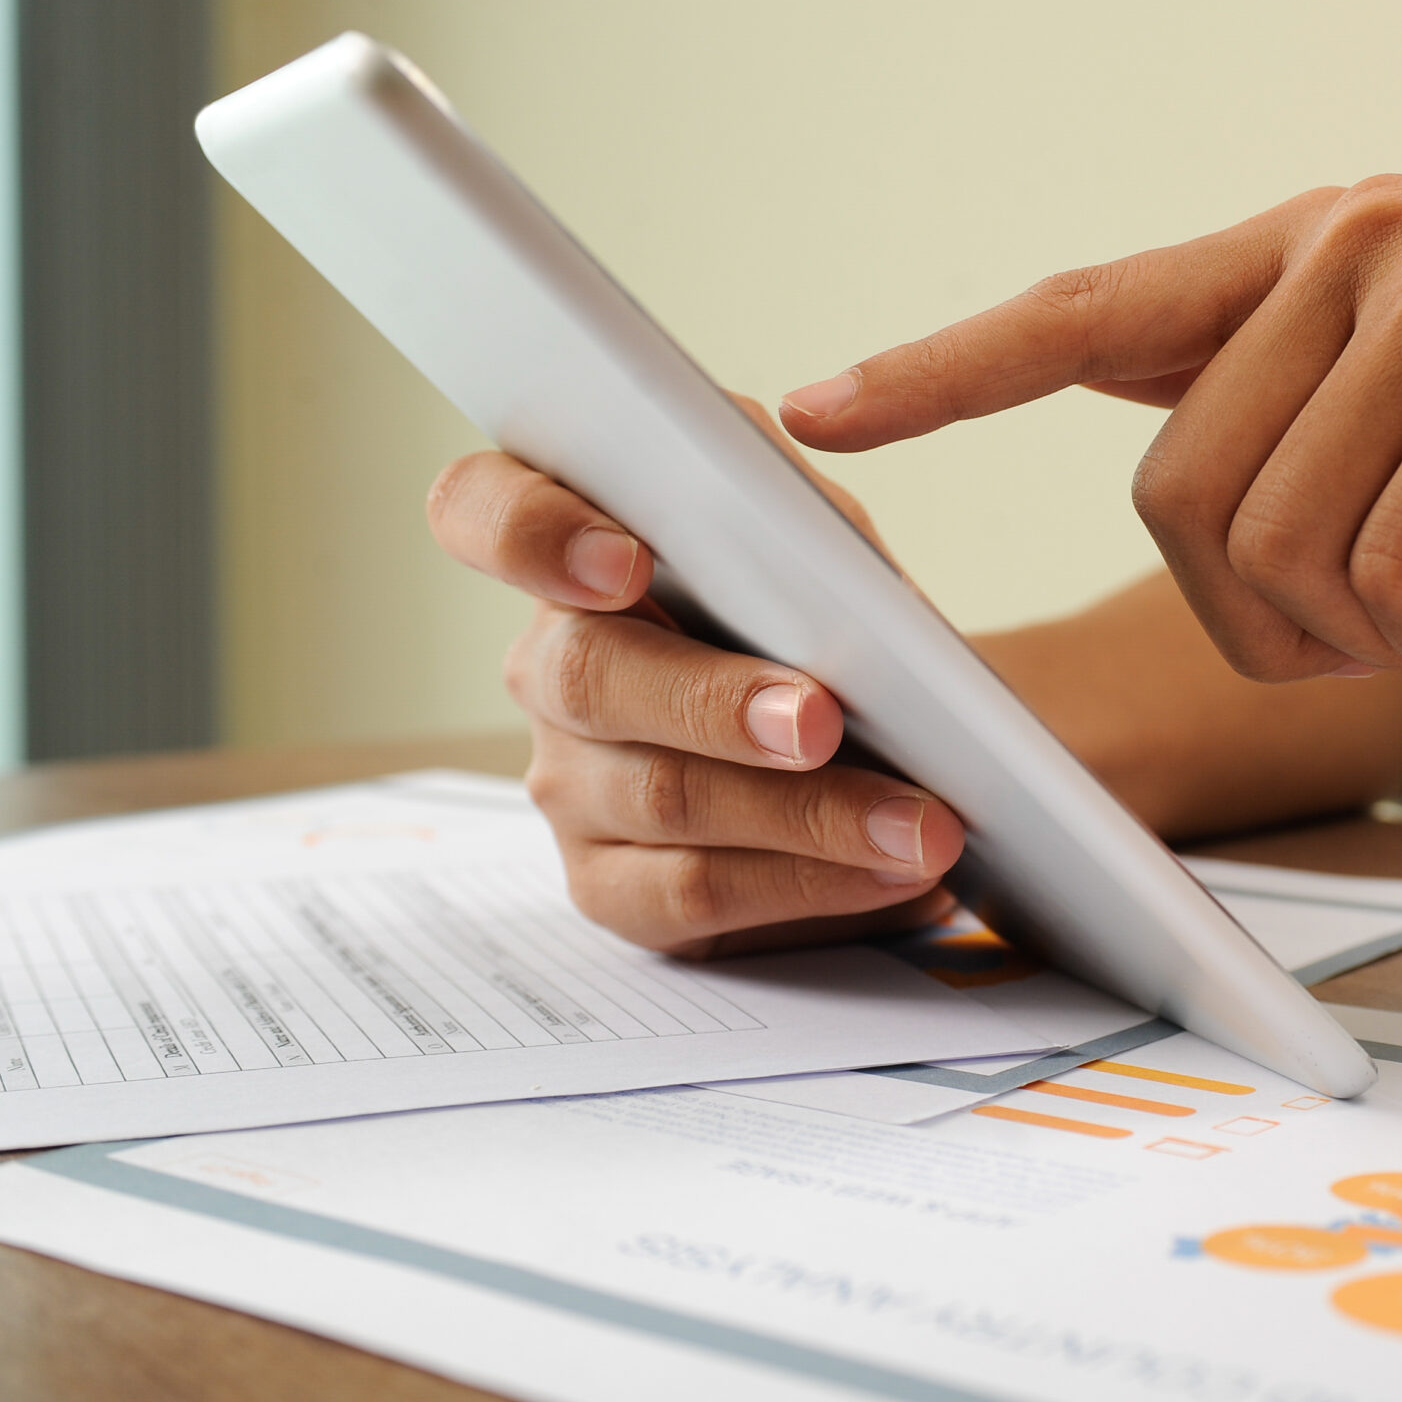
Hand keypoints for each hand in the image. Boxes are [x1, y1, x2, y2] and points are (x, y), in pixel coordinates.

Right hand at [424, 419, 964, 956]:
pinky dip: (811, 882)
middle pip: (589, 676)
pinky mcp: (610, 883)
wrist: (876, 724)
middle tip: (820, 722)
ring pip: (664, 796)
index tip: (624, 562)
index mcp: (575, 546)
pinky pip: (697, 891)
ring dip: (808, 813)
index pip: (483, 510)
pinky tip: (892, 871)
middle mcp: (551, 662)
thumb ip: (797, 519)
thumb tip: (821, 557)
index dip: (533, 534)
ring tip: (918, 823)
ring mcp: (568, 780)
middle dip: (715, 702)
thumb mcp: (816, 536)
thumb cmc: (823, 607)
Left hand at [778, 176, 1401, 681]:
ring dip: (1365, 630)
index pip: (1081, 312)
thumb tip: (1160, 485)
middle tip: (1380, 613)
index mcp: (1292, 258)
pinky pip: (1394, 573)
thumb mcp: (1386, 429)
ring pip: (1281, 546)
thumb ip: (1262, 418)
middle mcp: (1351, 244)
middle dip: (1265, 613)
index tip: (815, 413)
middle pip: (1180, 495)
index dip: (942, 372)